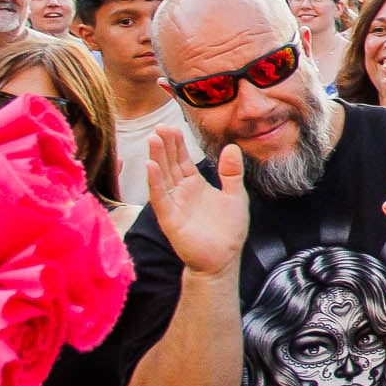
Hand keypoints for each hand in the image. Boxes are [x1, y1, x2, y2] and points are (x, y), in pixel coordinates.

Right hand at [149, 127, 248, 275]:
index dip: (177, 143)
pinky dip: (154, 182)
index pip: (182, 159)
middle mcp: (181, 192)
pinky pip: (160, 197)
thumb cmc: (228, 230)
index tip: (171, 126)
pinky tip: (150, 166)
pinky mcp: (170, 218)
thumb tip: (232, 146)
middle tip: (159, 127)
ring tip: (153, 139)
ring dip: (157, 158)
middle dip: (164, 146)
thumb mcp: (235, 196)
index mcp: (195, 184)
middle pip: (169, 164)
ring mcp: (173, 204)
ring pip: (162, 177)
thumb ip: (232, 172)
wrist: (224, 259)